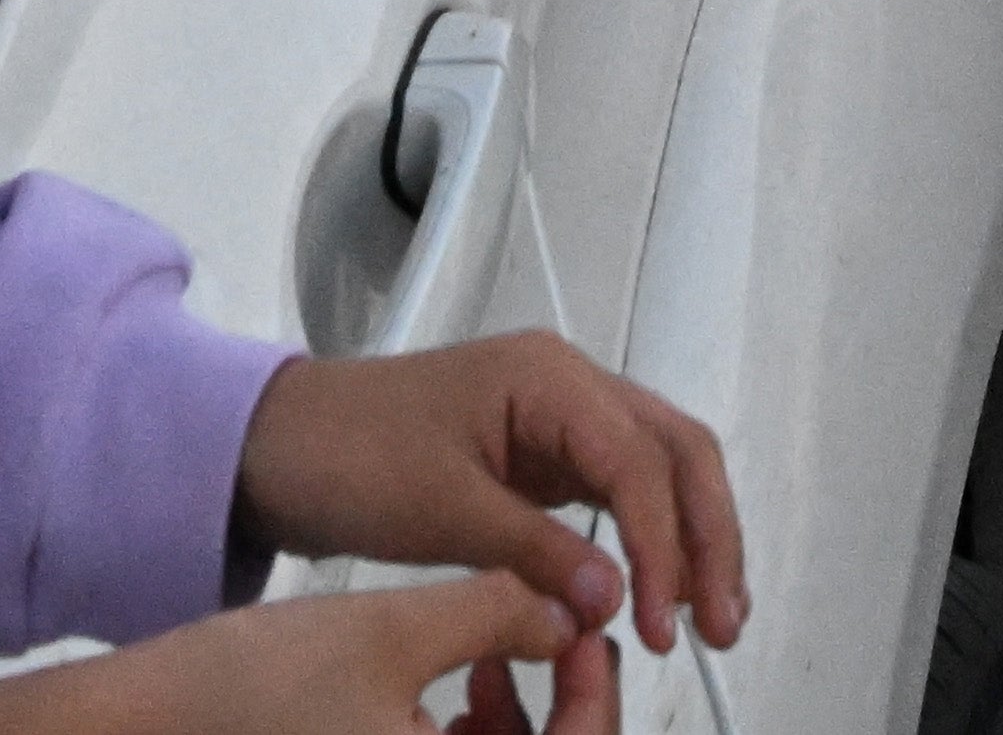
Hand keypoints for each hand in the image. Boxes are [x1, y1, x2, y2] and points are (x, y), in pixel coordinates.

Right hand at [0, 573, 596, 734]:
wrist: (141, 724)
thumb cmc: (252, 687)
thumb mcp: (393, 629)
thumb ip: (502, 613)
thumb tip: (573, 609)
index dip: (594, 696)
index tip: (584, 630)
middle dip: (560, 711)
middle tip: (550, 633)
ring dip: (518, 727)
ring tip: (484, 651)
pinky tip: (452, 684)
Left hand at [237, 333, 747, 660]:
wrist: (281, 444)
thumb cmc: (349, 455)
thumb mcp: (441, 508)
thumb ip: (534, 551)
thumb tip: (617, 600)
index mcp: (549, 377)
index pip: (639, 460)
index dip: (662, 544)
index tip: (661, 621)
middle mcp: (571, 386)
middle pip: (678, 452)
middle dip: (709, 537)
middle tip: (721, 625)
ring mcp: (564, 418)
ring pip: (663, 470)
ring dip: (694, 539)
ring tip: (712, 619)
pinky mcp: (549, 457)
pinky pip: (626, 492)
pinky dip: (654, 539)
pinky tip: (664, 591)